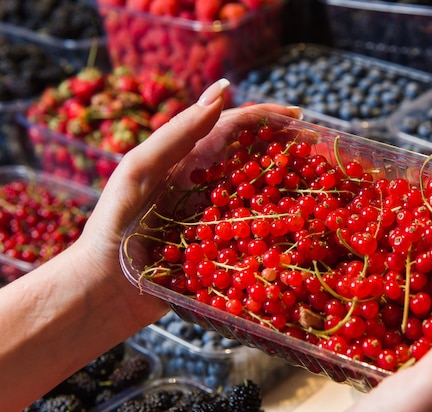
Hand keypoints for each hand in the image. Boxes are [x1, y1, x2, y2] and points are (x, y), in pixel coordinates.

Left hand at [77, 80, 302, 329]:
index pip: (231, 128)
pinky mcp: (217, 251)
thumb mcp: (141, 170)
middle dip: (283, 151)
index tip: (299, 118)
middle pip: (251, 159)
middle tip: (318, 152)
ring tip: (318, 188)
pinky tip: (298, 232)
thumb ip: (179, 132)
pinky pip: (251, 237)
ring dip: (286, 189)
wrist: (102, 290)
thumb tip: (223, 90)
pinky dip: (275, 231)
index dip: (264, 118)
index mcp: (185, 160)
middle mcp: (204, 185)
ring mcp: (213, 219)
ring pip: (256, 196)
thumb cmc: (115, 225)